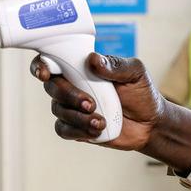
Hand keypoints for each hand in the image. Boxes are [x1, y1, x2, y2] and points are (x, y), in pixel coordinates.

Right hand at [31, 53, 165, 150]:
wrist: (150, 123)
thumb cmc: (141, 93)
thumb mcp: (135, 72)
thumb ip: (115, 64)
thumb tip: (93, 59)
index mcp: (81, 67)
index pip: (51, 61)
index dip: (41, 65)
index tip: (46, 73)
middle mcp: (71, 86)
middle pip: (52, 87)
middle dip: (68, 95)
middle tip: (90, 103)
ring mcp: (71, 108)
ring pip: (58, 110)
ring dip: (78, 117)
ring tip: (101, 122)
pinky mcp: (74, 128)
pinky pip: (63, 129)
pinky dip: (77, 131)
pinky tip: (96, 130)